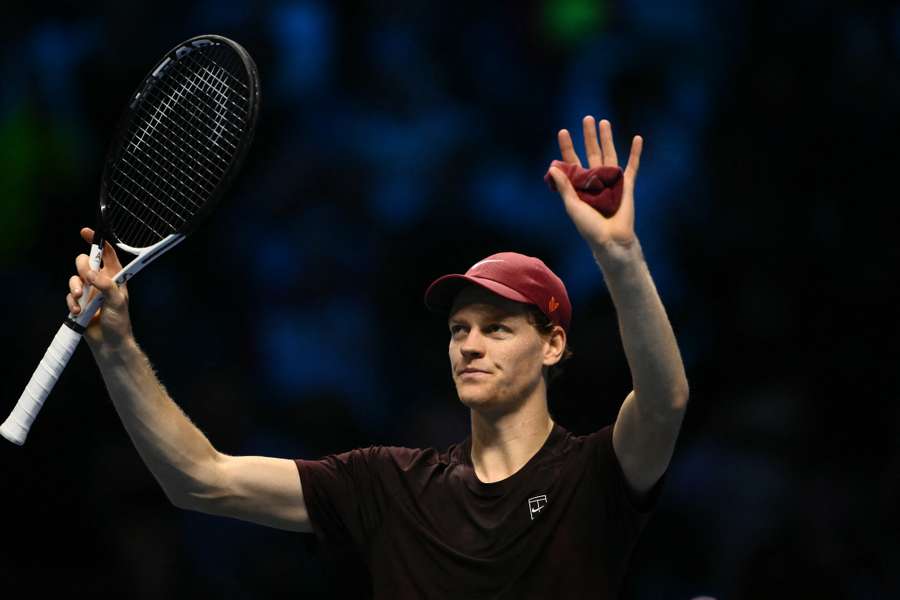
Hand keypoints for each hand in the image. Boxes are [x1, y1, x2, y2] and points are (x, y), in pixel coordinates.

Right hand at [67, 227, 132, 347]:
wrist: (110, 343)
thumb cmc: (119, 322)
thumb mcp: (117, 300)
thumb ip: (105, 284)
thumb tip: (89, 272)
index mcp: (114, 277)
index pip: (106, 254)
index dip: (97, 241)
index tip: (85, 232)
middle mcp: (100, 282)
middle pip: (84, 262)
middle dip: (81, 268)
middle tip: (86, 279)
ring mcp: (89, 292)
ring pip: (74, 279)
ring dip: (75, 288)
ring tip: (80, 300)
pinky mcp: (79, 303)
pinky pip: (70, 296)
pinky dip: (72, 303)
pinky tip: (78, 312)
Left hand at [547, 116, 642, 252]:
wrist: (611, 240)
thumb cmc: (589, 227)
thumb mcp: (573, 206)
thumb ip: (565, 186)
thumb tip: (552, 166)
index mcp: (580, 186)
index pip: (572, 161)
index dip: (567, 147)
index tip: (563, 131)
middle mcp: (595, 181)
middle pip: (591, 153)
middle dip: (589, 136)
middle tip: (587, 118)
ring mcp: (611, 181)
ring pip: (609, 155)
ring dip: (607, 139)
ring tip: (604, 122)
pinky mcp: (627, 185)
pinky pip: (632, 166)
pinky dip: (635, 153)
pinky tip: (637, 138)